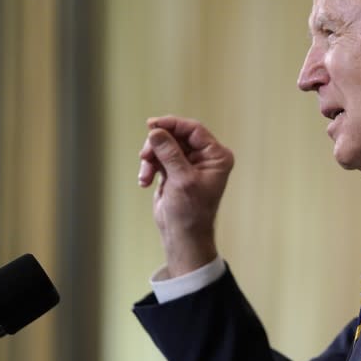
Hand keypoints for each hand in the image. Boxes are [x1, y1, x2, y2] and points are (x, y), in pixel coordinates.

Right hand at [138, 116, 233, 275]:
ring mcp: (188, 163)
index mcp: (216, 156)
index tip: (152, 125)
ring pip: (164, 146)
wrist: (183, 236)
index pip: (194, 130)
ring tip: (145, 176)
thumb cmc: (190, 212)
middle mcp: (204, 157)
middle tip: (144, 155)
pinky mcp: (174, 171)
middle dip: (158, 145)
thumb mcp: (182, 179)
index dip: (172, 124)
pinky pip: (158, 158)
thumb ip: (169, 153)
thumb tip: (156, 131)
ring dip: (151, 158)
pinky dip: (149, 167)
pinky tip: (144, 181)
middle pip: (176, 135)